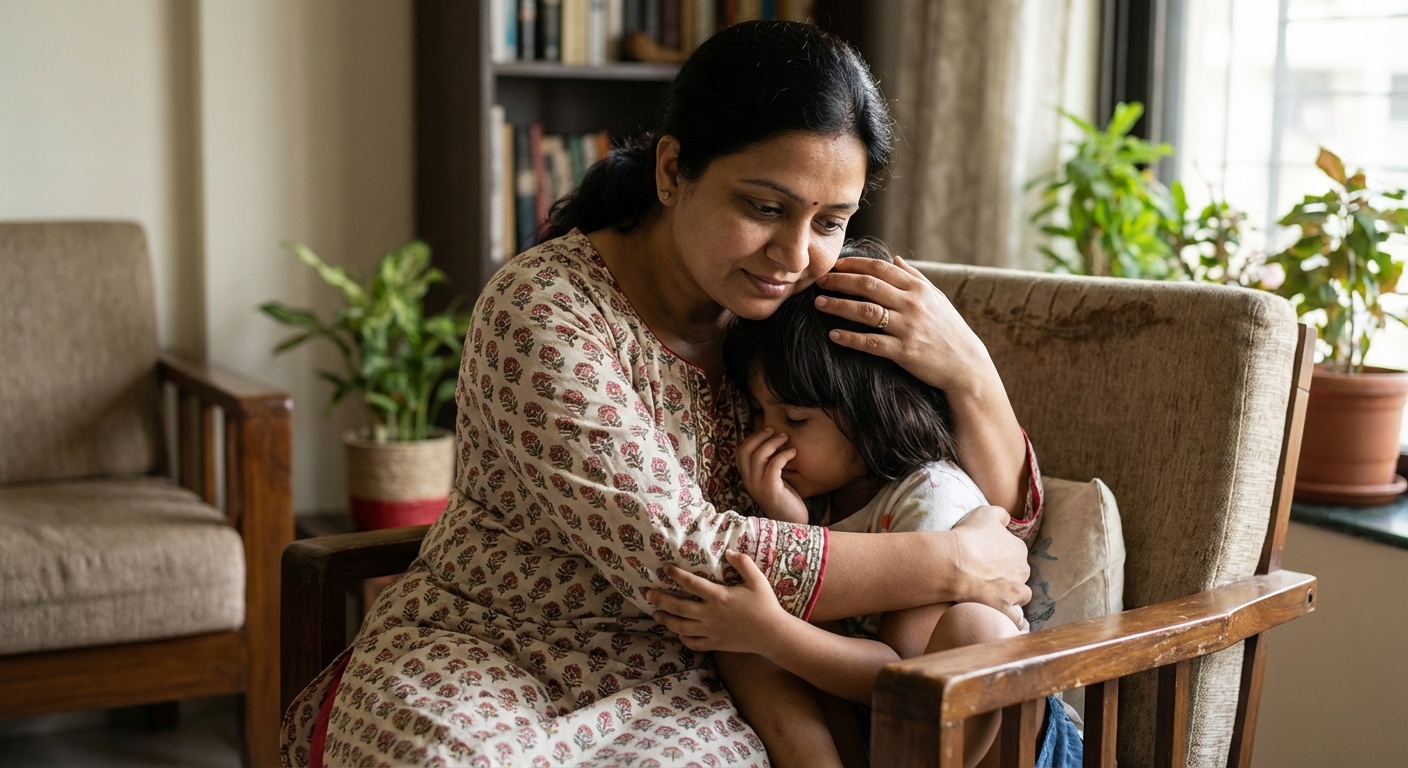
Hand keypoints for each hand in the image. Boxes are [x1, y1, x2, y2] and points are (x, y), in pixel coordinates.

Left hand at [643, 551, 797, 653]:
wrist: (772, 634)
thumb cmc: (765, 605)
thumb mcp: (757, 580)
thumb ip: (743, 563)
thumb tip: (729, 552)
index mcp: (719, 596)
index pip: (691, 583)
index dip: (676, 574)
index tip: (665, 568)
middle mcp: (710, 614)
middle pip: (678, 606)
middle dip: (660, 599)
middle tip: (647, 593)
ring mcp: (710, 631)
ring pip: (680, 627)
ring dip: (666, 619)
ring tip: (656, 613)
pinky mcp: (714, 644)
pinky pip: (692, 643)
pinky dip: (682, 638)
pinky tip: (678, 632)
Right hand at [737, 428, 809, 523]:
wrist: (792, 523)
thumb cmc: (786, 500)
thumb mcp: (773, 479)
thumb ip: (769, 465)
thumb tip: (775, 442)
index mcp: (748, 478)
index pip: (740, 453)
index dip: (751, 438)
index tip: (767, 431)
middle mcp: (749, 482)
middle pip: (746, 452)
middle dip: (759, 436)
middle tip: (774, 430)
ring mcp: (758, 486)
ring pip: (758, 456)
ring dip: (772, 443)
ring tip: (785, 438)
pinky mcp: (771, 490)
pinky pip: (773, 466)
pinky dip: (783, 455)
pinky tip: (793, 452)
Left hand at [814, 255, 997, 396]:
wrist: (965, 365)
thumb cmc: (949, 329)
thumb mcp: (937, 297)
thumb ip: (914, 276)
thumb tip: (895, 258)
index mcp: (918, 288)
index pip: (880, 268)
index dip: (854, 264)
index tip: (835, 265)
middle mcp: (912, 304)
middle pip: (868, 285)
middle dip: (840, 281)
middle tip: (819, 281)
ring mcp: (908, 327)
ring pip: (865, 311)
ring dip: (838, 305)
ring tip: (819, 303)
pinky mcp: (904, 352)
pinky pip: (871, 343)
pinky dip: (850, 338)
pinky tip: (833, 335)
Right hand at [948, 506, 1031, 627]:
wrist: (955, 564)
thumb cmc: (969, 537)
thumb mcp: (985, 513)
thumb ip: (1001, 515)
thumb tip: (1006, 520)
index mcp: (1019, 548)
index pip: (1014, 551)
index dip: (999, 552)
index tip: (984, 554)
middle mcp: (1022, 570)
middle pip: (1018, 572)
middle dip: (1007, 573)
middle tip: (986, 573)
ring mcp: (1015, 591)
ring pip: (1021, 594)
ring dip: (1012, 594)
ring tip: (995, 594)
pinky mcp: (1005, 609)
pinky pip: (1016, 619)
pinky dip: (1015, 621)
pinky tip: (1009, 621)